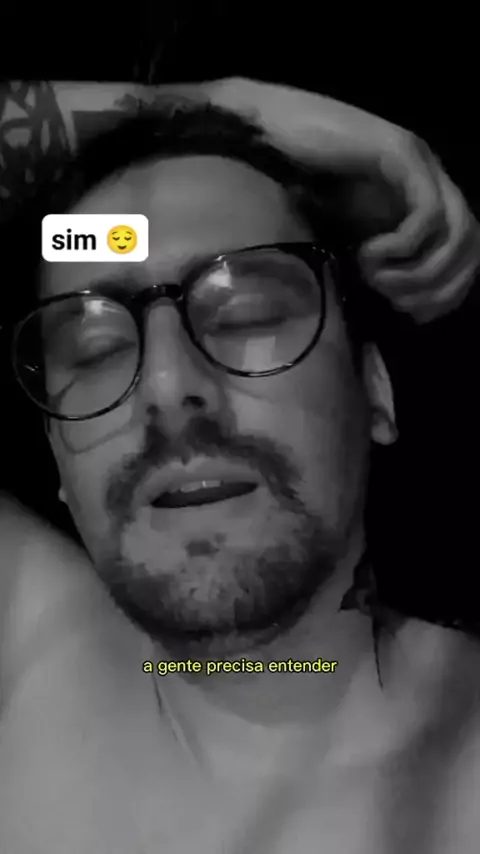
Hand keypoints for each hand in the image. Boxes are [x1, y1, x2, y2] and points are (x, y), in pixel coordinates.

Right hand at [193, 78, 479, 323]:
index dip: (450, 291)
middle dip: (440, 288)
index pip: (468, 250)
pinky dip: (402, 247)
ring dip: (421, 272)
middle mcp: (432, 177)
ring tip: (378, 280)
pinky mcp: (401, 155)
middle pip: (471, 244)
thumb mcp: (350, 231)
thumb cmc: (301, 183)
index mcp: (424, 194)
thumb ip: (378, 257)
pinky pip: (427, 214)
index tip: (413, 314)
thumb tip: (398, 303)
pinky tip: (366, 253)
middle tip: (397, 304)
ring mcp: (420, 163)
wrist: (270, 134)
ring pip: (457, 232)